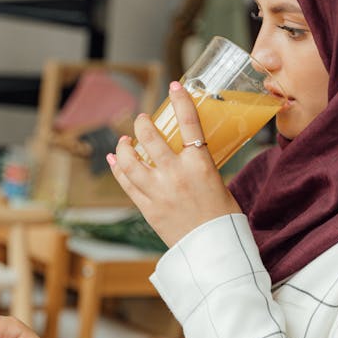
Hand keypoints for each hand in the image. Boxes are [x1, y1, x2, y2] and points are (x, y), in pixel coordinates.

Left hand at [109, 81, 241, 245]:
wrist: (214, 251)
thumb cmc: (223, 219)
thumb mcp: (219, 184)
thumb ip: (201, 167)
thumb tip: (191, 154)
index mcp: (201, 165)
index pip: (190, 123)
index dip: (181, 101)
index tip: (175, 86)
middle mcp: (176, 174)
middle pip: (151, 137)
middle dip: (143, 124)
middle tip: (143, 119)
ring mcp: (158, 191)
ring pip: (131, 161)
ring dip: (124, 146)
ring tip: (124, 140)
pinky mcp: (148, 208)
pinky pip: (127, 184)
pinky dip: (118, 169)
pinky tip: (114, 160)